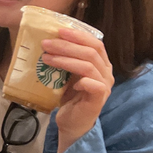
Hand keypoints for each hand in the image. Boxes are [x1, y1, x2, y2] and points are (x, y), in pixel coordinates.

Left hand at [41, 27, 113, 152]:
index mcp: (100, 63)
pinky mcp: (98, 99)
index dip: (78, 35)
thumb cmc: (69, 96)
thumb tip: (47, 41)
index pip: (95, 43)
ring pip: (87, 66)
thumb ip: (64, 59)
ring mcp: (104, 86)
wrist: (72, 122)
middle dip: (66, 45)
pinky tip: (70, 82)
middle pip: (90, 52)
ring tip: (46, 58)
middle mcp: (106, 72)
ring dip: (65, 59)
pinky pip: (94, 85)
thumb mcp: (66, 74)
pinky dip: (82, 81)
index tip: (59, 30)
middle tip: (46, 44)